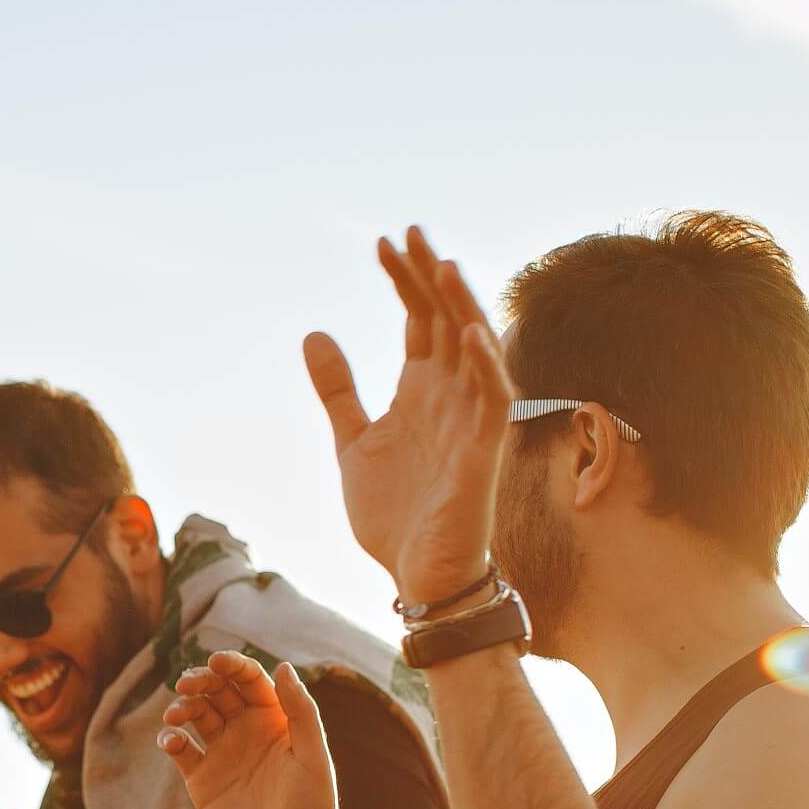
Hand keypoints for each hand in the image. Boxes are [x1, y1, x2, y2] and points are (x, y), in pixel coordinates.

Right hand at [156, 653, 343, 808]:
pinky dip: (170, 739)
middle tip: (188, 683)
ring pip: (195, 715)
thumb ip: (301, 712)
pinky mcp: (202, 780)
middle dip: (201, 680)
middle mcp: (247, 732)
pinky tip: (171, 742)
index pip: (250, 680)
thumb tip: (283, 666)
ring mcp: (223, 755)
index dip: (233, 665)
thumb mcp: (313, 758)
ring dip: (182, 706)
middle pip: (218, 691)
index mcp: (276, 721)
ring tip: (176, 714)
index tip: (216, 661)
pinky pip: (180, 750)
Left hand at [305, 226, 516, 602]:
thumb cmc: (395, 513)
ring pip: (473, 351)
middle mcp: (451, 396)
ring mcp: (471, 421)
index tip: (382, 243)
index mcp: (421, 390)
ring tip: (439, 265)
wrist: (418, 575)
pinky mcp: (484, 454)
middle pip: (446, 321)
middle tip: (408, 232)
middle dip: (429, 278)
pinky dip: (486, 366)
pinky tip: (470, 333)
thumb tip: (315, 333)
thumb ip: (338, 390)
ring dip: (459, 307)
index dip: (404, 281)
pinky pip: (494, 401)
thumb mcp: (353, 442)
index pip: (419, 320)